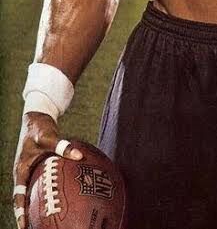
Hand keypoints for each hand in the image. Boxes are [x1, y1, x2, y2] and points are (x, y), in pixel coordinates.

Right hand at [12, 112, 82, 228]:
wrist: (38, 116)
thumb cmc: (40, 127)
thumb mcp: (49, 136)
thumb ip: (63, 146)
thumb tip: (79, 156)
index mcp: (21, 170)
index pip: (18, 197)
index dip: (20, 212)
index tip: (23, 227)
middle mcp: (24, 173)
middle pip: (25, 198)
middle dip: (29, 214)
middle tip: (37, 227)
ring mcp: (32, 170)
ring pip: (34, 191)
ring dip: (39, 204)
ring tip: (50, 219)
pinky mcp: (40, 166)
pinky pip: (44, 181)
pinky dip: (51, 189)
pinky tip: (64, 195)